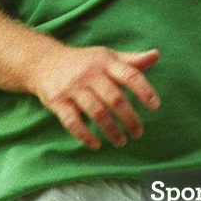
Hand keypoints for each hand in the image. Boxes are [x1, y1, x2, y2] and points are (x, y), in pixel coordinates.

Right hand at [29, 43, 160, 150]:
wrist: (44, 61)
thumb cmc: (85, 62)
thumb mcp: (107, 56)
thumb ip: (132, 60)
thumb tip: (156, 55)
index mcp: (106, 62)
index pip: (130, 75)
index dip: (144, 90)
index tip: (155, 106)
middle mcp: (90, 73)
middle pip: (115, 98)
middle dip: (129, 118)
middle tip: (138, 133)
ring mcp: (72, 87)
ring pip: (96, 112)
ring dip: (111, 130)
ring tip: (121, 142)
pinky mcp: (57, 101)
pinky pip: (72, 122)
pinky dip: (84, 135)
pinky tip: (96, 145)